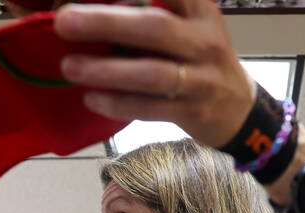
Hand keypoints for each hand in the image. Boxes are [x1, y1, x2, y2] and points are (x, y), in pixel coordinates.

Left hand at [54, 0, 253, 147]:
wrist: (241, 109)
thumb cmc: (199, 59)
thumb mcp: (189, 24)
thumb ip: (151, 13)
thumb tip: (87, 9)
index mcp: (199, 8)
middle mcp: (204, 39)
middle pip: (154, 26)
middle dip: (105, 22)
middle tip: (64, 21)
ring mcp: (203, 78)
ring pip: (152, 73)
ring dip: (106, 70)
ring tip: (69, 66)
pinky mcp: (194, 111)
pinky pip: (151, 108)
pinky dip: (119, 104)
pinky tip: (92, 99)